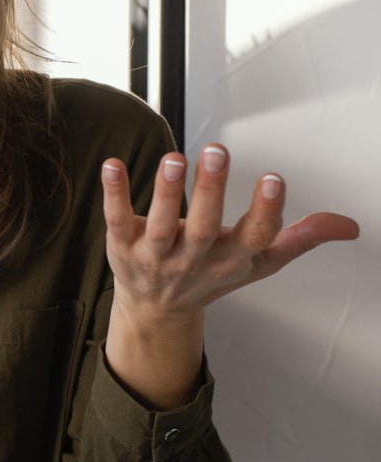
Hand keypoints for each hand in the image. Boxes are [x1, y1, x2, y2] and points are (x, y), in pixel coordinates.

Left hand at [100, 144, 358, 408]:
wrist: (155, 311)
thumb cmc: (209, 277)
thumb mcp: (258, 264)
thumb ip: (299, 239)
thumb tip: (349, 225)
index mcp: (230, 261)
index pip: (252, 238)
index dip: (265, 210)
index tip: (273, 179)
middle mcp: (192, 260)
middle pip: (204, 228)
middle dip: (211, 190)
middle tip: (218, 150)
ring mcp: (154, 255)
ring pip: (159, 225)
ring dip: (166, 192)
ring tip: (174, 158)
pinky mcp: (121, 246)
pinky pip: (116, 218)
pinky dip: (114, 193)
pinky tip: (112, 165)